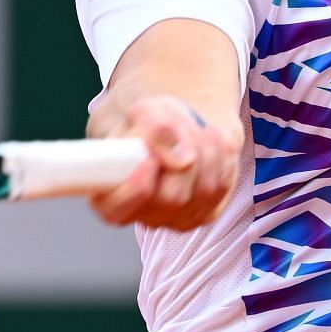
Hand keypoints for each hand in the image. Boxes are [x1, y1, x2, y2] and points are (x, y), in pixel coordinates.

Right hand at [88, 94, 240, 230]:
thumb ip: (154, 129)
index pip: (116, 210)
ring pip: (204, 190)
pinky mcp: (204, 214)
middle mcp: (141, 214)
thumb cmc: (153, 124)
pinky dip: (221, 156)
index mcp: (108, 194)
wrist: (180, 128)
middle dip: (184, 154)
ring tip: (195, 130)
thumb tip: (182, 160)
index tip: (150, 159)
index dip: (136, 188)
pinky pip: (222, 186)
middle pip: (172, 197)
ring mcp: (175, 219)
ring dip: (206, 150)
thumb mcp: (146, 112)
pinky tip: (210, 140)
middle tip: (180, 128)